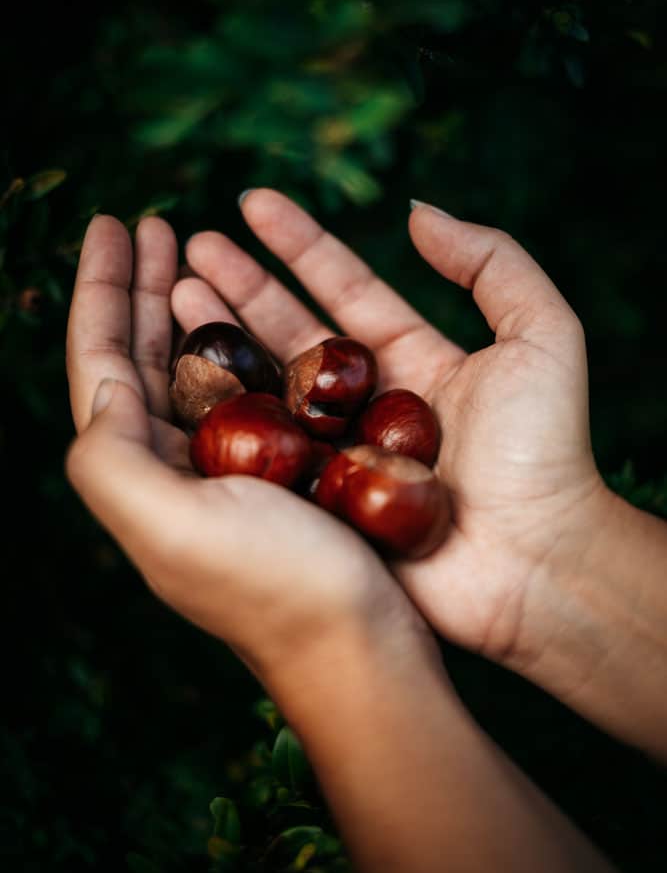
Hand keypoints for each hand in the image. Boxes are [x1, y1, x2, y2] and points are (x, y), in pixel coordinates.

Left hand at [65, 214, 428, 688]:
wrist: (361, 649)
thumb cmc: (278, 589)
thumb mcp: (171, 529)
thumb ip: (110, 455)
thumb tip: (104, 378)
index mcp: (134, 475)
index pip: (99, 362)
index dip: (100, 289)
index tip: (112, 225)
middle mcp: (168, 469)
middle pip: (140, 357)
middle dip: (142, 287)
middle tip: (155, 223)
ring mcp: (224, 470)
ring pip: (193, 368)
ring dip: (188, 306)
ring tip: (195, 251)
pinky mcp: (277, 473)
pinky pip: (248, 390)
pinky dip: (242, 343)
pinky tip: (254, 314)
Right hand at [175, 191, 610, 676]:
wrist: (535, 564)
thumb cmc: (544, 452)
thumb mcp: (543, 335)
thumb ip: (492, 262)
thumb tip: (417, 213)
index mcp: (414, 360)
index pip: (345, 287)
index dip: (298, 243)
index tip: (253, 202)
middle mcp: (367, 402)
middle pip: (292, 330)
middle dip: (242, 284)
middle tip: (191, 245)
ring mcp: (337, 451)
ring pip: (267, 385)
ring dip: (221, 339)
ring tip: (172, 293)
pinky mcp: (316, 500)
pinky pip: (262, 452)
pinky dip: (221, 416)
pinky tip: (181, 379)